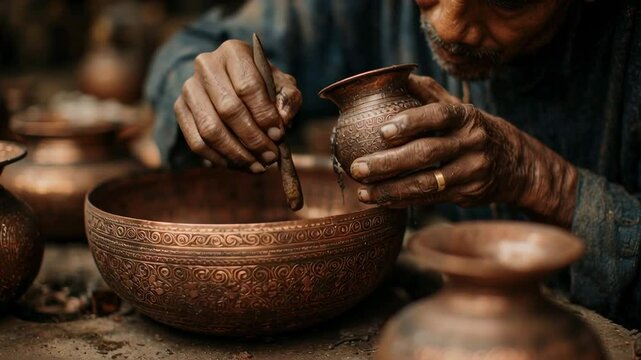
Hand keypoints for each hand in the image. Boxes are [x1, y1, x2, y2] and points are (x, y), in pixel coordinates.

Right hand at [173, 40, 301, 171]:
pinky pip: (196, 143)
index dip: (264, 114)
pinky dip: (220, 159)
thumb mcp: (282, 85)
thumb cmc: (262, 85)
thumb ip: (289, 99)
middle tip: (271, 156)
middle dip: (253, 139)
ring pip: (210, 130)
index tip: (279, 134)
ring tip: (259, 166)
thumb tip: (282, 120)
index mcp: (234, 51)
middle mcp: (206, 65)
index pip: (248, 86)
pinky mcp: (180, 109)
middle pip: (228, 109)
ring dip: (237, 154)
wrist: (231, 83)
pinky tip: (240, 165)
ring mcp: (189, 88)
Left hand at [350, 75, 577, 226]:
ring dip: (391, 189)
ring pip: (426, 183)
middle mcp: (471, 143)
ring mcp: (471, 171)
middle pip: (426, 153)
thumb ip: (431, 95)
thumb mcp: (460, 110)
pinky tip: (381, 201)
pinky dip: (404, 201)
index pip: (439, 115)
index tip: (382, 130)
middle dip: (388, 162)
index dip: (411, 122)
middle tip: (358, 167)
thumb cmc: (475, 131)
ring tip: (363, 191)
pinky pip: (431, 200)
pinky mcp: (468, 194)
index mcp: (467, 117)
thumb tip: (399, 76)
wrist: (517, 164)